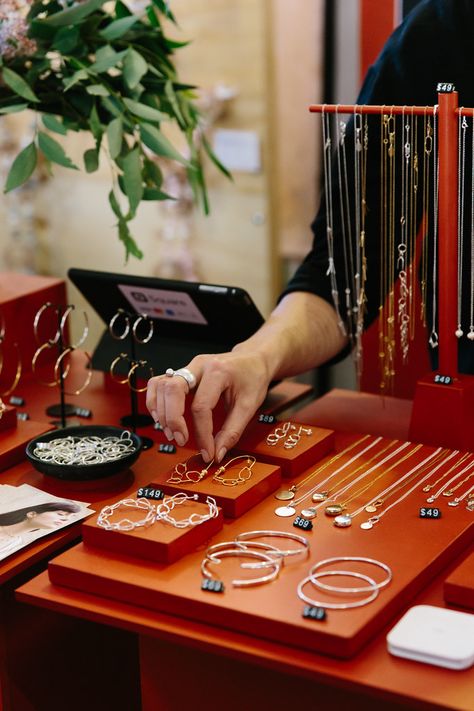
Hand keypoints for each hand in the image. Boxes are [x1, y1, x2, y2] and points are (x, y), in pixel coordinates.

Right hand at [146, 350, 270, 461]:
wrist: (253, 359)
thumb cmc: (253, 379)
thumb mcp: (250, 406)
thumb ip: (232, 431)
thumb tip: (216, 454)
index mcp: (218, 372)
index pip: (201, 406)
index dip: (202, 434)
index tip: (207, 452)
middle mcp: (199, 365)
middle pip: (173, 390)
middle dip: (173, 419)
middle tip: (181, 440)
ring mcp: (188, 366)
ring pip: (161, 385)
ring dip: (161, 412)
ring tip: (171, 432)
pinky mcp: (182, 372)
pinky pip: (159, 383)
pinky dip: (155, 401)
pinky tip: (162, 418)